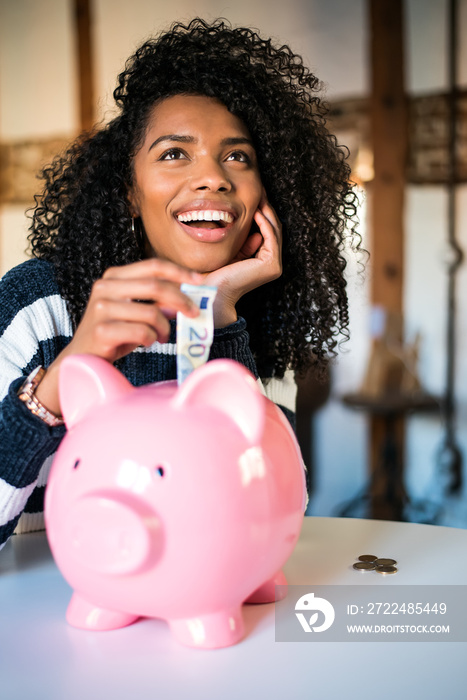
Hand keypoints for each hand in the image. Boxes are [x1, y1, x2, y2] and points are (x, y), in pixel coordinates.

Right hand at [35, 258, 201, 414]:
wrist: (82, 357)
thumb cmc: (113, 333)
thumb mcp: (135, 312)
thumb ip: (156, 302)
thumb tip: (187, 298)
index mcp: (113, 276)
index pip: (153, 266)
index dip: (179, 272)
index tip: (199, 281)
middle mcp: (104, 287)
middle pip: (156, 286)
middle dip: (182, 300)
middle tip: (194, 313)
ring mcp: (101, 308)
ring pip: (151, 313)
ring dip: (165, 328)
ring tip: (163, 337)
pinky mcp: (102, 330)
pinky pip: (142, 332)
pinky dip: (151, 339)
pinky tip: (147, 343)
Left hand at [203, 192, 281, 326]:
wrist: (213, 291)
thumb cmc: (217, 275)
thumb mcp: (233, 253)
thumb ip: (244, 243)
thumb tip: (254, 229)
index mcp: (264, 263)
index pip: (267, 233)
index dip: (263, 215)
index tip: (255, 199)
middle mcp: (273, 264)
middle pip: (273, 230)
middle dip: (267, 210)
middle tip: (260, 192)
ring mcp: (274, 265)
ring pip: (274, 231)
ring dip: (267, 212)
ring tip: (260, 197)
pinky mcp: (271, 264)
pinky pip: (271, 236)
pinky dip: (265, 222)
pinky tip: (256, 211)